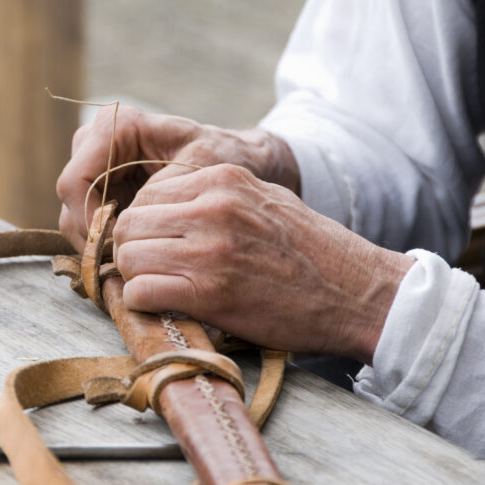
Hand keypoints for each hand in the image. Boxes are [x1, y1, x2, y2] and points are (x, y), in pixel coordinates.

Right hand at [56, 105, 298, 251]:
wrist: (239, 163)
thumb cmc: (226, 160)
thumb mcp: (205, 171)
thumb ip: (164, 193)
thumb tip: (127, 226)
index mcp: (119, 126)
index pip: (76, 180)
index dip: (88, 220)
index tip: (116, 249)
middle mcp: (98, 144)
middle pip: (71, 201)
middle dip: (91, 237)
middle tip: (122, 267)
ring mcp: (98, 168)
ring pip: (75, 216)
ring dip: (97, 246)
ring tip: (131, 268)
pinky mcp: (105, 192)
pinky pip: (90, 225)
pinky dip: (106, 246)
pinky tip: (132, 262)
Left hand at [112, 164, 413, 363]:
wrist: (356, 292)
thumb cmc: (310, 252)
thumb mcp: (263, 201)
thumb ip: (212, 199)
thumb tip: (163, 214)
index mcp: (222, 178)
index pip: (145, 195)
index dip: (141, 226)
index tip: (151, 247)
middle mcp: (211, 206)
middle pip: (128, 224)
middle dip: (131, 251)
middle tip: (149, 272)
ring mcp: (209, 248)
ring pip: (128, 256)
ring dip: (136, 278)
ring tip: (159, 290)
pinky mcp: (210, 291)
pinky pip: (141, 292)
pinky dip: (144, 304)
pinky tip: (167, 307)